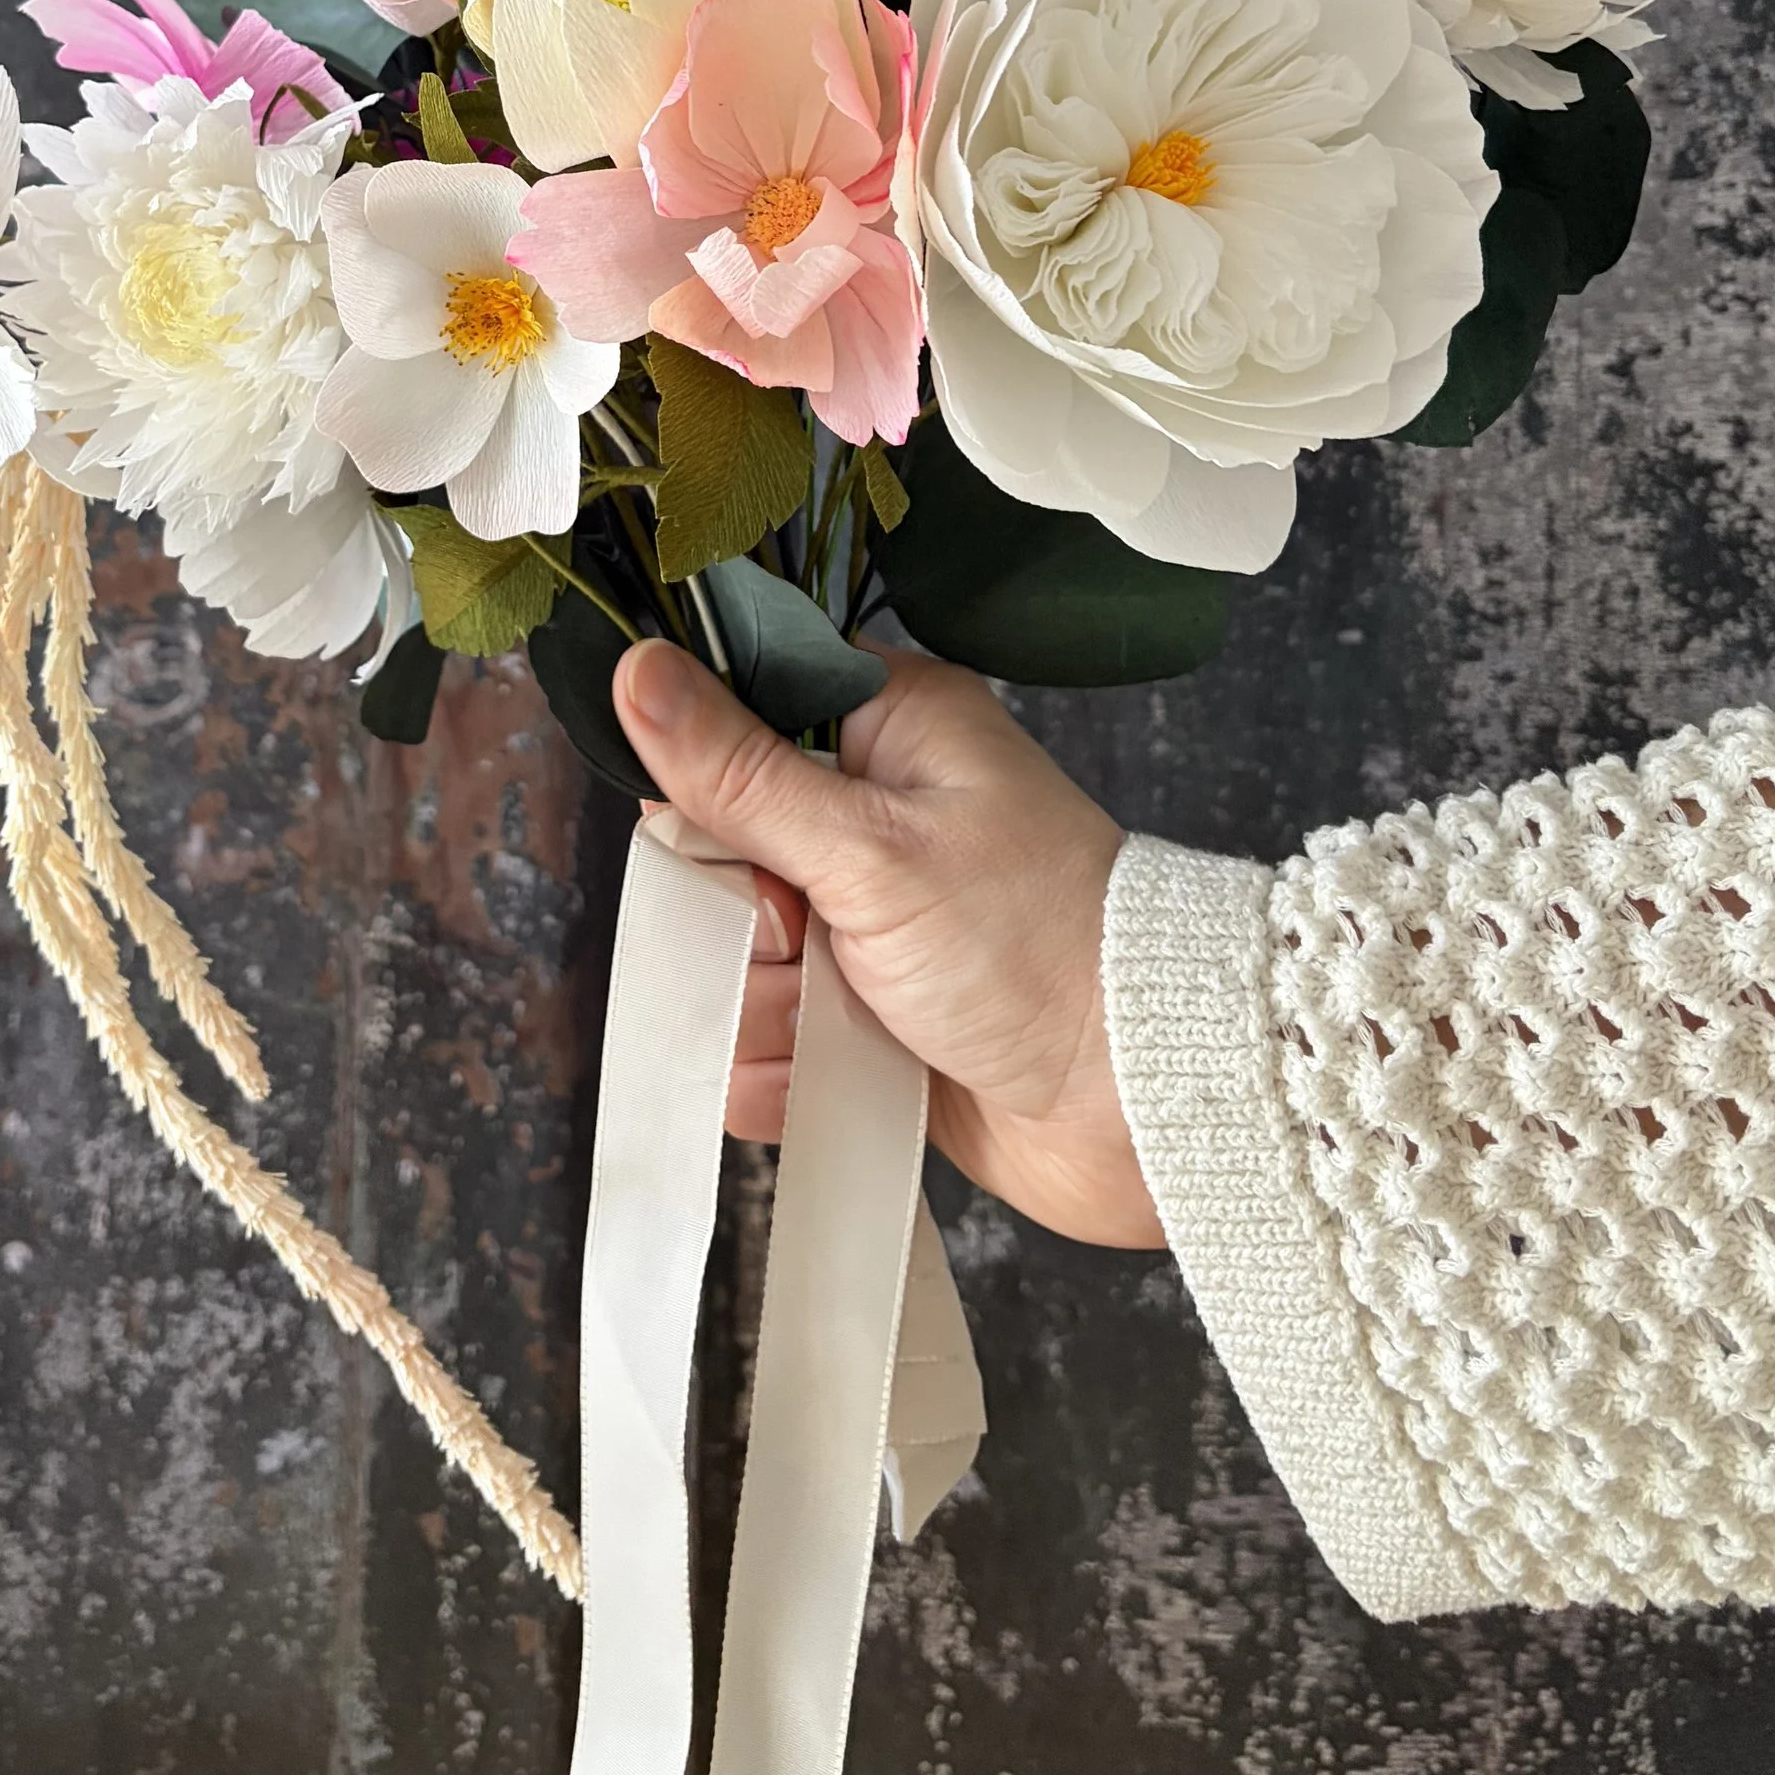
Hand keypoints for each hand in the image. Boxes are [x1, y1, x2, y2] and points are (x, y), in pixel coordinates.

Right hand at [610, 641, 1163, 1250]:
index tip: (732, 834)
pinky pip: (766, 1039)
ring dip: (767, 1007)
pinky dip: (782, 1070)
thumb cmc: (1034, 946)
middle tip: (811, 939)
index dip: (711, 781)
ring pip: (737, 957)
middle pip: (721, 851)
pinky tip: (826, 1077)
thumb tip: (639, 669)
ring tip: (842, 1024)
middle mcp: (874, 817)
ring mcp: (868, 923)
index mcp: (890, 730)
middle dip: (745, 921)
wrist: (1134, 1104)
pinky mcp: (865, 1016)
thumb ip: (740, 772)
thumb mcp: (871, 848)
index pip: (739, 712)